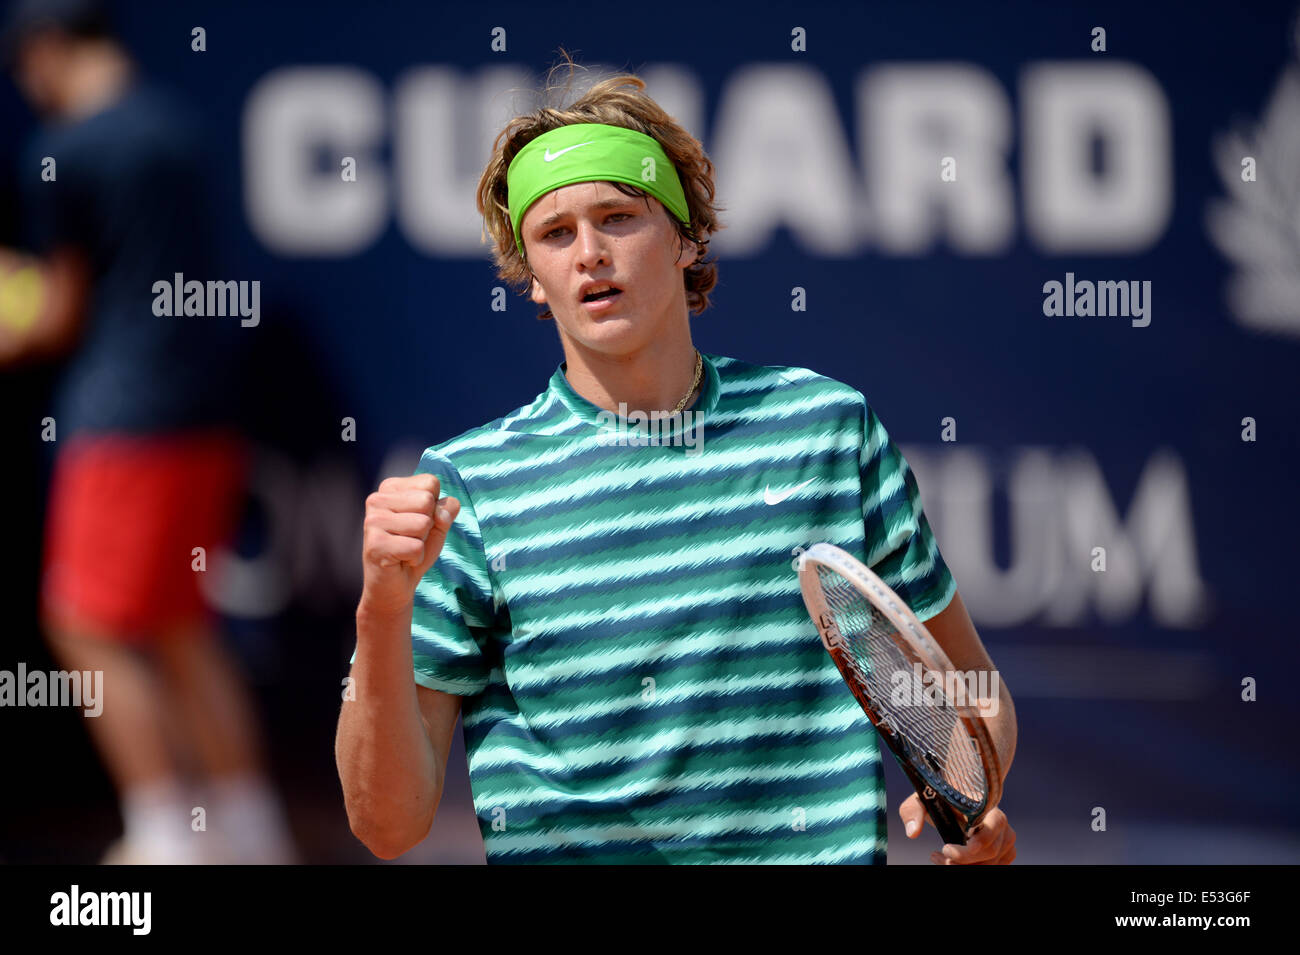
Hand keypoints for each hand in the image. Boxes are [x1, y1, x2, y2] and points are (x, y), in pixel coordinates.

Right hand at [360, 473, 459, 618]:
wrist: (396, 586)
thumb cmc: (416, 549)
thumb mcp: (438, 524)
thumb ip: (447, 509)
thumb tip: (442, 511)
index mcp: (390, 488)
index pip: (430, 482)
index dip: (435, 507)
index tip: (418, 522)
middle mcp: (376, 499)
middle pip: (427, 500)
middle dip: (428, 525)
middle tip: (412, 538)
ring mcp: (373, 521)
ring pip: (423, 523)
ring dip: (422, 543)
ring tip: (405, 549)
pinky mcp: (375, 545)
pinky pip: (416, 547)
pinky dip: (416, 558)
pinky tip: (401, 560)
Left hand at [898, 792, 1016, 863]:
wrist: (957, 796)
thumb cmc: (940, 796)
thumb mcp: (922, 798)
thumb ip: (913, 811)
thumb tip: (913, 832)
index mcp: (986, 806)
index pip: (989, 831)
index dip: (972, 846)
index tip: (947, 850)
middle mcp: (1000, 822)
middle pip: (990, 852)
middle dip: (964, 860)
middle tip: (939, 857)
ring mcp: (1006, 838)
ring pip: (993, 862)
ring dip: (966, 865)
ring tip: (940, 858)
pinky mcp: (1005, 850)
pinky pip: (996, 865)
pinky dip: (976, 866)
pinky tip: (956, 861)